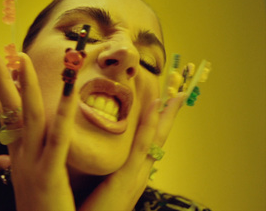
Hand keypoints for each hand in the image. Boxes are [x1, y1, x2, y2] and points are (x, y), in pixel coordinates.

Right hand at [0, 52, 76, 210]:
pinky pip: (57, 141)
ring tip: (22, 59)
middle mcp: (21, 156)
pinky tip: (67, 93)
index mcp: (18, 157)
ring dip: (26, 86)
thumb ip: (23, 163)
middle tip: (0, 54)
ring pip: (30, 118)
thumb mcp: (27, 182)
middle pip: (11, 111)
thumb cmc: (37, 209)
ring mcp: (33, 164)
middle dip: (5, 80)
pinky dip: (62, 115)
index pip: (7, 118)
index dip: (1, 93)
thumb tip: (14, 151)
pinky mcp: (49, 174)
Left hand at [79, 93, 184, 210]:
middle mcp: (139, 174)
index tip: (162, 104)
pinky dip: (150, 126)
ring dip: (166, 116)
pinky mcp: (126, 179)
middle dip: (169, 117)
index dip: (157, 124)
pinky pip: (142, 147)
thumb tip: (100, 158)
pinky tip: (156, 107)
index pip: (148, 145)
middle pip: (158, 140)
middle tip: (180, 95)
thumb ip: (106, 172)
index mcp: (132, 175)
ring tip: (175, 95)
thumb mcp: (101, 187)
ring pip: (155, 139)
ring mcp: (135, 176)